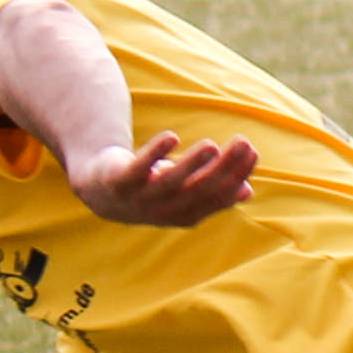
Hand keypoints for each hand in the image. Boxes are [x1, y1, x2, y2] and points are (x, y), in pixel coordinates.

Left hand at [66, 131, 257, 226]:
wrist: (100, 191)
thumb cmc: (150, 187)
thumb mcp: (182, 190)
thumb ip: (211, 190)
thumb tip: (247, 190)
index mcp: (185, 215)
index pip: (217, 197)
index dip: (236, 176)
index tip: (253, 152)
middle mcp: (164, 211)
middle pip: (198, 190)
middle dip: (222, 168)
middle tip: (243, 142)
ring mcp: (139, 198)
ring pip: (170, 183)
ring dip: (192, 164)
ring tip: (211, 145)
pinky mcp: (118, 182)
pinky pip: (137, 169)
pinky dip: (154, 154)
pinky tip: (172, 137)